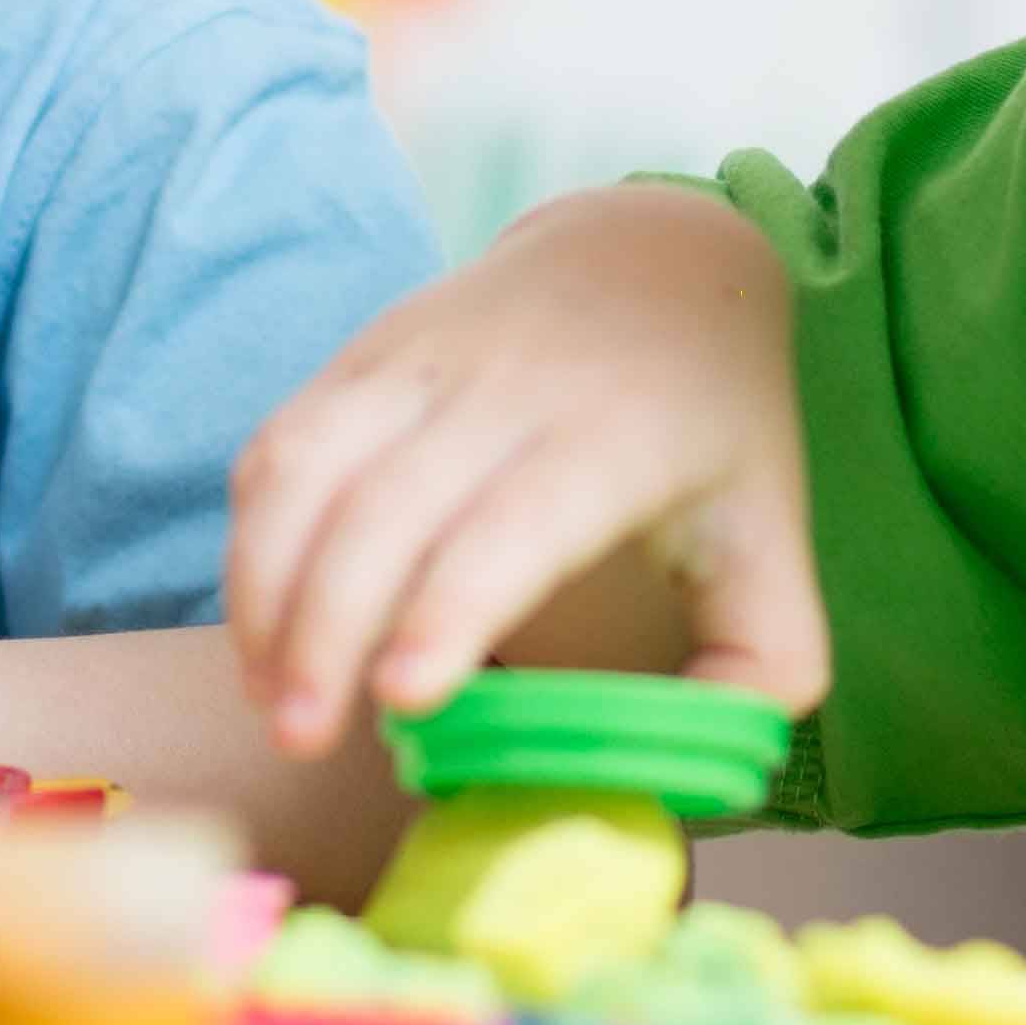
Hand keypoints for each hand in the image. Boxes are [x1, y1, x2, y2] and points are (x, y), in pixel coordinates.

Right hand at [229, 181, 822, 756]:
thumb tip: (695, 768)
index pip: (513, 525)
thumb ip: (762, 663)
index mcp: (612, 440)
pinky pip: (280, 444)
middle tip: (301, 737)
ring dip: (264, 587)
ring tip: (268, 696)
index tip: (401, 698)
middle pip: (382, 509)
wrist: (651, 255)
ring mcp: (416, 361)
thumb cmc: (711, 424)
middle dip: (324, 629)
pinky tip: (263, 623)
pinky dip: (253, 536)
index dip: (449, 610)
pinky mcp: (360, 355)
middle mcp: (503, 388)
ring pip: (305, 468)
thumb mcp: (772, 536)